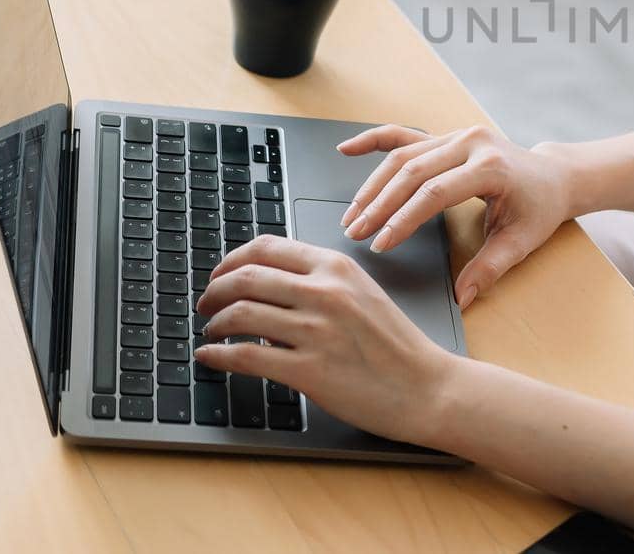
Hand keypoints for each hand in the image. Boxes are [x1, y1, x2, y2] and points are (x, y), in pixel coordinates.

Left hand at [193, 234, 455, 446]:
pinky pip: (245, 356)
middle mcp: (324, 292)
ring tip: (211, 332)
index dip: (231, 260)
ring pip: (239, 313)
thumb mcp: (363, 296)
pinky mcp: (308, 370)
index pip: (267, 247)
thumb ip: (320, 285)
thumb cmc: (397, 346)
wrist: (427, 387)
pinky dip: (217, 355)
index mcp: (337, 267)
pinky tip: (210, 358)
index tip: (220, 275)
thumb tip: (269, 295)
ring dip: (214, 323)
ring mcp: (316, 330)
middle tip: (206, 305)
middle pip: (245, 276)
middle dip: (213, 291)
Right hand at [336, 123, 578, 309]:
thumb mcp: (521, 241)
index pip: (436, 193)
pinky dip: (374, 140)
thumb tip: (462, 298)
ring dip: (373, 184)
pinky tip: (347, 149)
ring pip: (404, 155)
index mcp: (491, 167)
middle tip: (355, 233)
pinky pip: (405, 135)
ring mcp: (457, 134)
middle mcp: (471, 143)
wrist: (554, 176)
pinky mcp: (447, 135)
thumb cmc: (539, 208)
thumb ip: (489, 268)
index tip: (381, 244)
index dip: (404, 219)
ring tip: (352, 215)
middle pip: (413, 171)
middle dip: (380, 204)